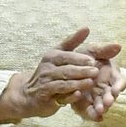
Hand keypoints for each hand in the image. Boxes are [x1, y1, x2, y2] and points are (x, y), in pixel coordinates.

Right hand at [0, 27, 120, 120]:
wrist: (29, 94)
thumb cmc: (49, 72)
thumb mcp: (58, 54)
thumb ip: (72, 42)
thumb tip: (87, 28)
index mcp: (51, 57)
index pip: (65, 56)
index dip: (79, 58)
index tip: (93, 60)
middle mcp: (46, 70)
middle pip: (66, 70)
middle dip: (81, 71)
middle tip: (96, 71)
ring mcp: (45, 85)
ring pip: (63, 84)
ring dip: (77, 83)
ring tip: (91, 82)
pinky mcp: (45, 99)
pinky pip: (58, 97)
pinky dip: (69, 96)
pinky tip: (78, 95)